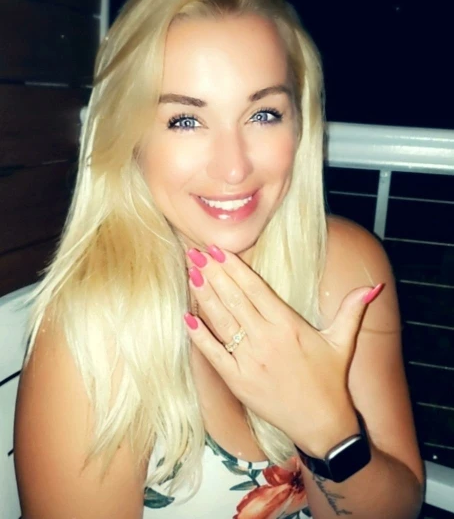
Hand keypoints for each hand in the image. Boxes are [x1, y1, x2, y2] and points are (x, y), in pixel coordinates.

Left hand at [184, 246, 382, 455]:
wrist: (322, 425)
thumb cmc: (331, 381)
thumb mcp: (344, 342)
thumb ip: (353, 310)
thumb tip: (374, 286)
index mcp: (289, 325)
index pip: (255, 289)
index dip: (234, 267)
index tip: (218, 250)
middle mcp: (266, 339)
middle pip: (234, 299)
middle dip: (213, 273)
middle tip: (194, 251)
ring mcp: (250, 361)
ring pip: (221, 321)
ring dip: (204, 295)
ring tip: (190, 272)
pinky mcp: (238, 381)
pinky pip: (213, 354)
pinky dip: (199, 336)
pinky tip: (186, 317)